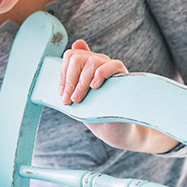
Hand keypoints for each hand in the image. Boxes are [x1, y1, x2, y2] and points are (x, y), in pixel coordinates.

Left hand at [59, 40, 178, 152]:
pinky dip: (100, 74)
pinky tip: (95, 87)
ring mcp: (111, 68)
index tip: (62, 93)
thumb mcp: (78, 96)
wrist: (114, 130)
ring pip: (92, 61)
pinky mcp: (123, 75)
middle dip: (69, 80)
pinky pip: (112, 65)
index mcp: (86, 66)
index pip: (70, 56)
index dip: (63, 74)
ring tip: (79, 99)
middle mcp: (99, 63)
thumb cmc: (95, 113)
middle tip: (69, 100)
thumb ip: (70, 79)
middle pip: (77, 57)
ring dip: (81, 82)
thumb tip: (62, 59)